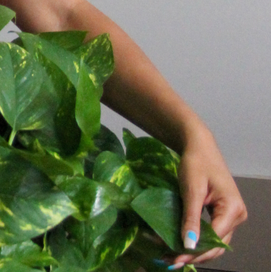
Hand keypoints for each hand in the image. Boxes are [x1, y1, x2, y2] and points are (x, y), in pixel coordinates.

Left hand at [169, 126, 246, 267]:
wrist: (199, 146)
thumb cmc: (195, 163)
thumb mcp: (191, 190)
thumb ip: (191, 218)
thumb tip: (189, 245)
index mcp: (232, 209)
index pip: (215, 239)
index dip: (196, 251)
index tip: (175, 258)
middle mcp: (236, 216)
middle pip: (217, 245)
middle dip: (194, 255)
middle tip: (170, 262)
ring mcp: (230, 216)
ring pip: (214, 242)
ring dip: (194, 250)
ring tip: (171, 257)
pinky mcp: (221, 214)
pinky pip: (211, 233)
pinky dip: (196, 240)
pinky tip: (179, 245)